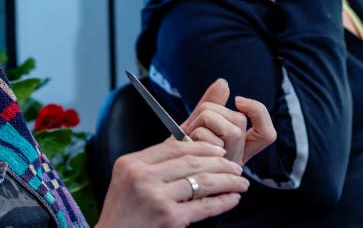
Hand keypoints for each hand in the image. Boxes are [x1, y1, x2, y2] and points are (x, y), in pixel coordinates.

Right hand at [97, 140, 247, 227]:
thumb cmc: (122, 211)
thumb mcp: (126, 179)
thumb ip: (151, 163)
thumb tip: (185, 146)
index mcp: (131, 163)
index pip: (173, 146)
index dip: (201, 146)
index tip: (218, 150)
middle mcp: (142, 177)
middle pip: (190, 162)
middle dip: (219, 163)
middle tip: (235, 166)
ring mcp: (156, 197)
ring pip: (201, 182)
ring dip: (226, 181)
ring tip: (240, 182)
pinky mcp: (168, 217)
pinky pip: (203, 206)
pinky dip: (222, 201)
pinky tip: (232, 198)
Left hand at [181, 79, 276, 164]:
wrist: (164, 165)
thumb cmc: (183, 144)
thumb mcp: (198, 122)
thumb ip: (212, 103)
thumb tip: (223, 83)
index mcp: (239, 148)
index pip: (267, 134)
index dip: (258, 112)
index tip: (237, 100)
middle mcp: (238, 158)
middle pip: (240, 121)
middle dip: (212, 110)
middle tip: (195, 123)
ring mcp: (228, 167)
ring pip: (231, 128)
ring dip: (203, 121)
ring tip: (191, 132)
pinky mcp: (215, 171)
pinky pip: (209, 138)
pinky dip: (195, 132)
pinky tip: (188, 141)